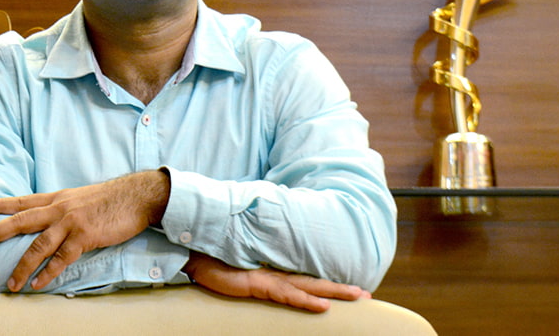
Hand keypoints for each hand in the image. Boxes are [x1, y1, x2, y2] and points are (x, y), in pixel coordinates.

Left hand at [0, 170, 169, 291]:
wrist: (135, 196)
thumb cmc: (110, 199)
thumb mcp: (80, 198)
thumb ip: (62, 208)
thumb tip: (48, 219)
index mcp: (57, 198)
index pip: (23, 201)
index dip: (1, 204)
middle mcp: (59, 208)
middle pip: (21, 221)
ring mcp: (71, 222)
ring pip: (38, 245)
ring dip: (23, 266)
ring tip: (11, 284)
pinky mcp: (84, 236)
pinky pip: (61, 258)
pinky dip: (48, 273)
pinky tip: (38, 284)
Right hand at [183, 252, 370, 312]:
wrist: (193, 251)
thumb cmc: (211, 258)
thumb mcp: (235, 266)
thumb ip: (252, 269)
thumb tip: (260, 271)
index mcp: (271, 270)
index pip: (304, 278)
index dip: (326, 283)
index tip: (349, 288)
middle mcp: (274, 272)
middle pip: (313, 282)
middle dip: (340, 289)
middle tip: (365, 295)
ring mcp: (267, 278)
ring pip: (307, 287)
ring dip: (334, 292)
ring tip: (357, 295)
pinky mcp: (258, 284)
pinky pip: (287, 295)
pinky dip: (307, 301)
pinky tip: (324, 307)